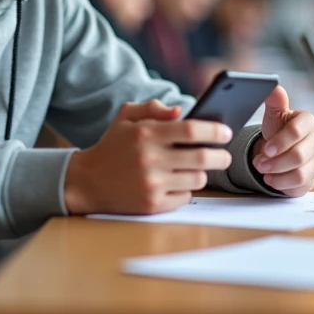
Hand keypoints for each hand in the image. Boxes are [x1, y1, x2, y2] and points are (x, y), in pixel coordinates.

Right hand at [64, 100, 232, 214]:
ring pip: (198, 179)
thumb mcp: (125, 118)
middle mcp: (150, 159)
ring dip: (201, 173)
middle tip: (225, 155)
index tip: (226, 131)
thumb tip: (180, 111)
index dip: (214, 131)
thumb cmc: (112, 146)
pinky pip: (185, 197)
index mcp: (146, 134)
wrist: (87, 182)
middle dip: (222, 157)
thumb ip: (152, 108)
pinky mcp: (152, 205)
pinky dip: (185, 190)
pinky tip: (174, 183)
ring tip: (194, 168)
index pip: (191, 130)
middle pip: (203, 158)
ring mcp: (152, 184)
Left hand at [252, 86, 313, 196]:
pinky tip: (272, 180)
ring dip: (278, 176)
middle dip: (275, 162)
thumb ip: (274, 99)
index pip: (298, 131)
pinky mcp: (312, 179)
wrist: (277, 148)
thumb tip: (273, 87)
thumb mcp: (274, 112)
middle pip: (299, 156)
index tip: (266, 149)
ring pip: (300, 175)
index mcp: (308, 122)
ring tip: (263, 172)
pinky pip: (300, 188)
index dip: (280, 142)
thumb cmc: (277, 128)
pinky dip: (282, 186)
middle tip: (258, 163)